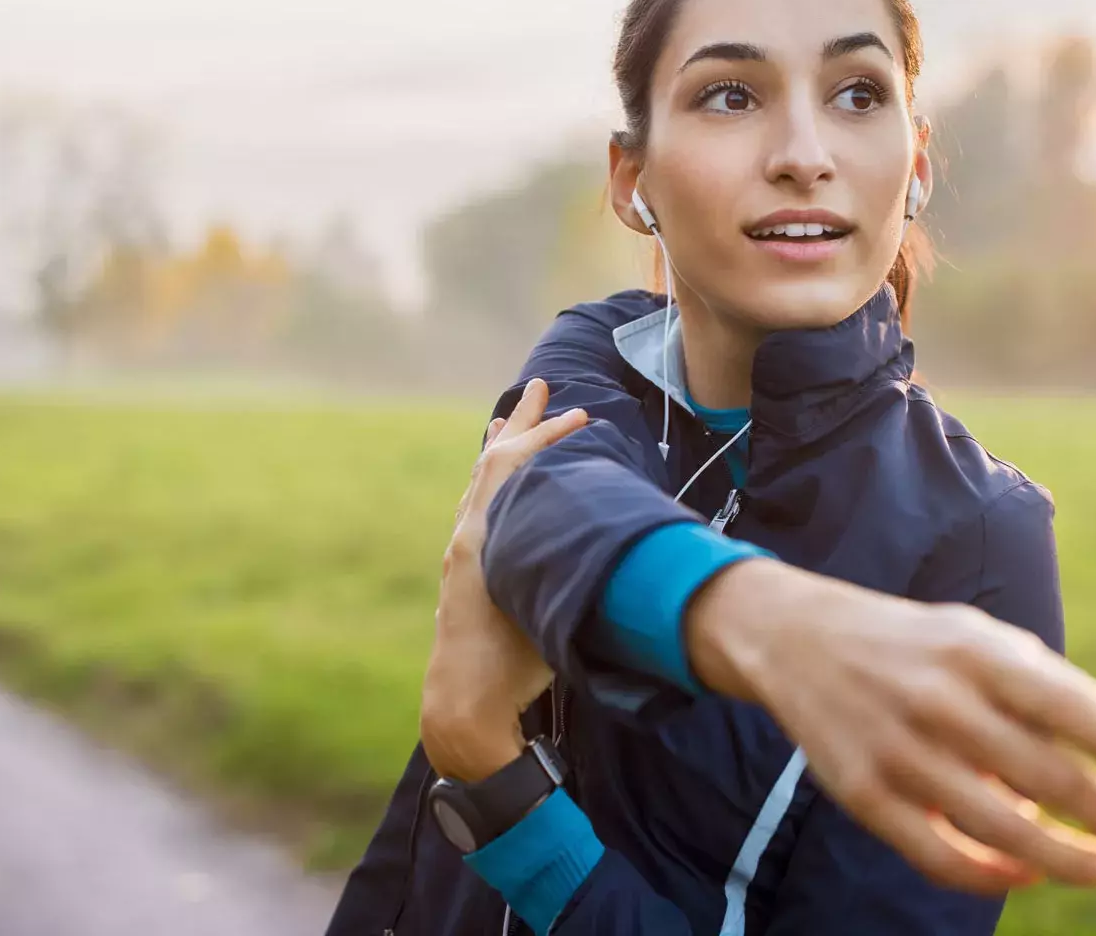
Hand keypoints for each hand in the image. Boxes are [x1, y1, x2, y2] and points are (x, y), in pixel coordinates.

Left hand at [420, 378, 588, 782]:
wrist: (462, 706)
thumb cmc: (513, 665)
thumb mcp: (552, 609)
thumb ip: (581, 571)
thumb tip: (634, 544)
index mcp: (483, 536)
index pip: (514, 465)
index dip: (548, 435)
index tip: (581, 415)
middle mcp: (467, 536)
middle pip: (493, 461)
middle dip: (522, 423)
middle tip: (539, 387)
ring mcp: (461, 554)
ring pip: (481, 484)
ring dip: (501, 449)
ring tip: (507, 421)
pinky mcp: (464, 573)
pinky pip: (477, 507)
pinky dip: (491, 483)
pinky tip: (496, 485)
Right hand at [685, 559, 1095, 894]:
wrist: (795, 639)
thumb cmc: (917, 645)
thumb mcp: (985, 643)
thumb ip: (1061, 687)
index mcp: (978, 652)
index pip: (1069, 705)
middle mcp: (939, 700)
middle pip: (1044, 775)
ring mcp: (898, 751)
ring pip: (997, 826)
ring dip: (1062, 857)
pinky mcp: (864, 795)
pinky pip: (938, 855)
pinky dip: (991, 874)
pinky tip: (1025, 872)